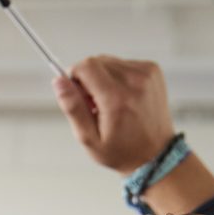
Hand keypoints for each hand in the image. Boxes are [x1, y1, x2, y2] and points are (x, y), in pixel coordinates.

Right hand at [53, 55, 175, 174]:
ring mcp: (147, 74)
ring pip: (109, 62)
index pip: (86, 66)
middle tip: (95, 105)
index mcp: (117, 99)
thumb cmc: (121, 151)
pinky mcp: (153, 70)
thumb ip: (73, 108)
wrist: (155, 153)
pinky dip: (118, 77)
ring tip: (110, 103)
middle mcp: (135, 81)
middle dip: (89, 79)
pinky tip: (123, 97)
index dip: (75, 77)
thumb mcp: (89, 138)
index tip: (78, 94)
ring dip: (104, 78)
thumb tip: (58, 81)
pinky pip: (124, 64)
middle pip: (97, 61)